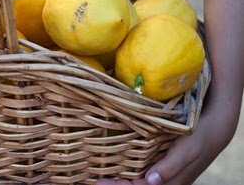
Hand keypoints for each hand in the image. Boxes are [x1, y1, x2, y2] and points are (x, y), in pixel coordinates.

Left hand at [95, 93, 239, 184]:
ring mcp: (161, 174)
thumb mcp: (188, 149)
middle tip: (93, 180)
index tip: (99, 182)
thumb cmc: (199, 137)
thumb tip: (151, 181)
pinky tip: (114, 168)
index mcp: (170, 182)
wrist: (213, 128)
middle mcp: (164, 181)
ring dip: (119, 181)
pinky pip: (140, 174)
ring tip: (98, 177)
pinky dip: (126, 173)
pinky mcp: (160, 165)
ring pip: (137, 182)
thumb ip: (171, 166)